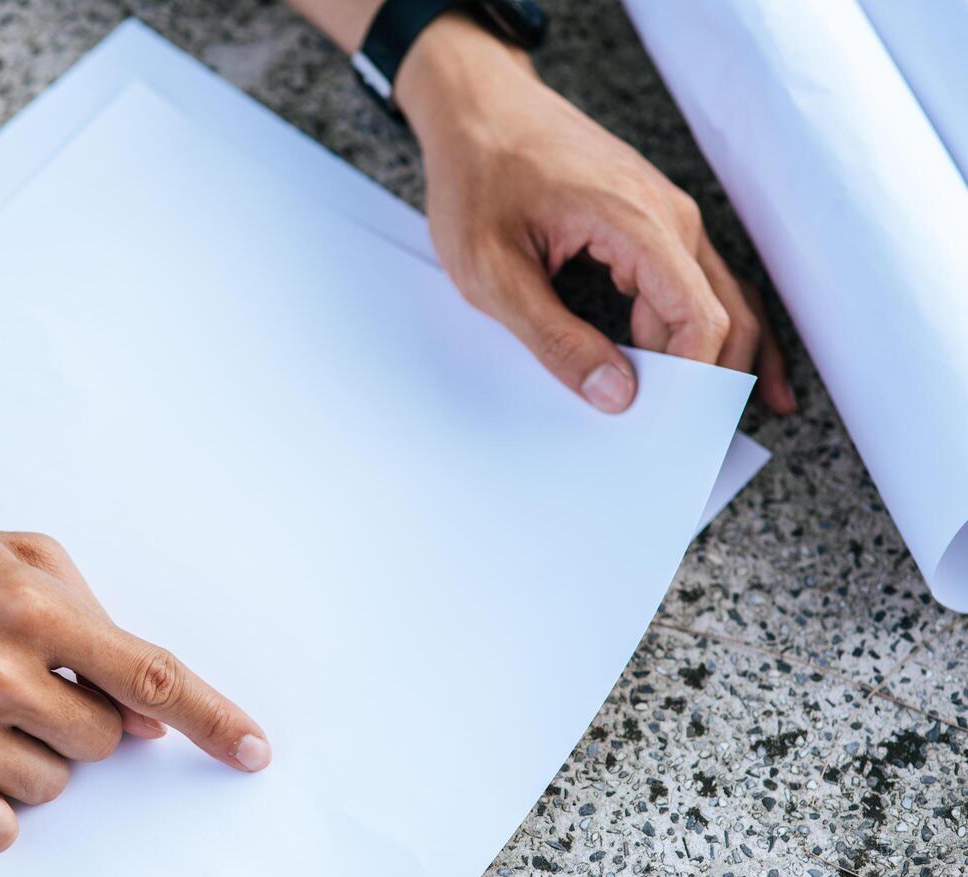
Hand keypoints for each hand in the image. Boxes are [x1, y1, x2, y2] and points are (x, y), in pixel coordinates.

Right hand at [0, 507, 271, 852]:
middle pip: (100, 744)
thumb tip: (145, 712)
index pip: (149, 675)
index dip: (212, 718)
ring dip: (33, 759)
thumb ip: (90, 618)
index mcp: (31, 607)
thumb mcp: (10, 554)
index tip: (255, 752)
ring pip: (50, 789)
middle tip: (23, 687)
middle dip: (81, 721)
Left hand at [395, 14, 794, 414]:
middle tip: (693, 444)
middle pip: (723, 313)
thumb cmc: (477, 180)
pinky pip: (692, 282)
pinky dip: (702, 327)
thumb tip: (616, 395)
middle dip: (715, 381)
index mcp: (636, 223)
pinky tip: (707, 370)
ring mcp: (667, 215)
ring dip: (714, 359)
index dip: (695, 380)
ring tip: (701, 423)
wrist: (476, 108)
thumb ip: (554, 338)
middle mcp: (669, 216)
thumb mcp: (493, 275)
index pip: (699, 317)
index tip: (671, 429)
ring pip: (716, 299)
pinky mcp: (652, 220)